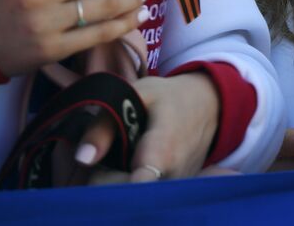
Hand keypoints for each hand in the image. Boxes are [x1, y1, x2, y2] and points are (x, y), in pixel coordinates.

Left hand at [79, 72, 219, 183]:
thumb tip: (82, 158)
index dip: (111, 188)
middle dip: (106, 182)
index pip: (137, 186)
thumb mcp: (137, 95)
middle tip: (107, 155)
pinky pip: (149, 195)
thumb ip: (105, 125)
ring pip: (136, 197)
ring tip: (125, 157)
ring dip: (120, 183)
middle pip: (125, 195)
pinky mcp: (179, 190)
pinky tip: (137, 164)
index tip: (98, 176)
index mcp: (163, 152)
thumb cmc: (170, 97)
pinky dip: (135, 184)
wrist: (211, 103)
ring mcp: (178, 186)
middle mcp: (173, 176)